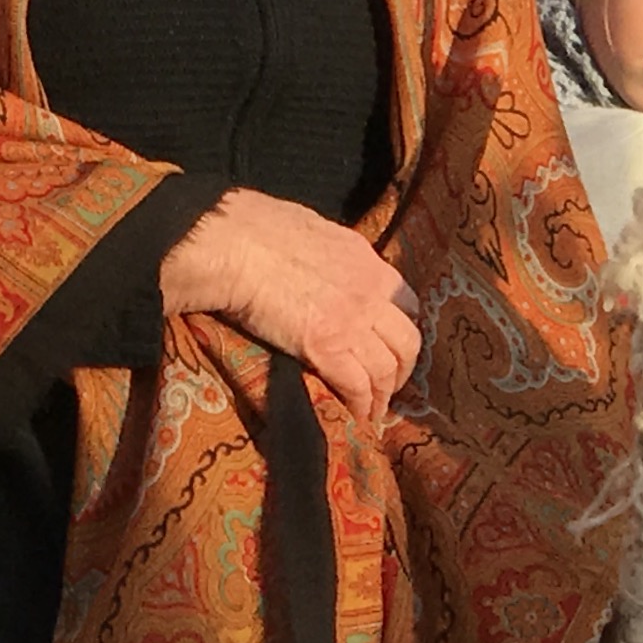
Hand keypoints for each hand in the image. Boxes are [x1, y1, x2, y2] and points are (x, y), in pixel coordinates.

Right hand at [158, 191, 422, 417]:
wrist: (234, 243)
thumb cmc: (257, 225)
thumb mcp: (313, 228)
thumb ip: (332, 253)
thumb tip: (324, 263)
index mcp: (366, 261)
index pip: (406, 302)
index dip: (400, 328)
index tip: (388, 343)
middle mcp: (370, 294)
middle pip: (408, 342)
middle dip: (402, 368)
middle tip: (387, 384)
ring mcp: (352, 322)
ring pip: (388, 369)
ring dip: (383, 394)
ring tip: (373, 410)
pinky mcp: (326, 348)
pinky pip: (358, 386)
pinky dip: (361, 407)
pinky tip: (356, 417)